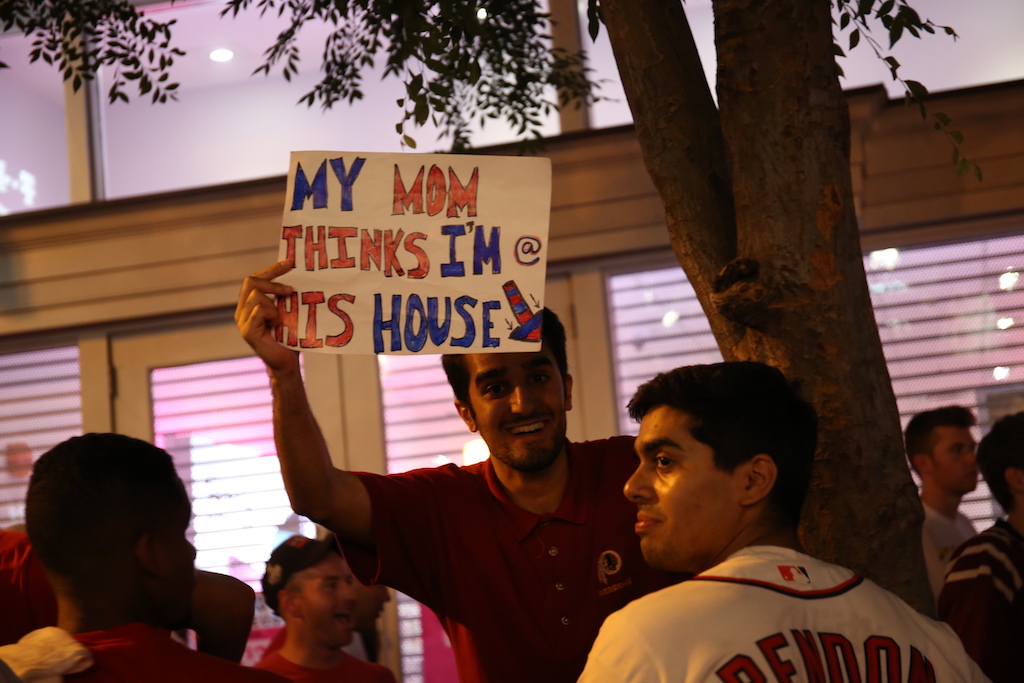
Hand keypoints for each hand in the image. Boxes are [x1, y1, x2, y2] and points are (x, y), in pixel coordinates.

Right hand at [236, 259, 298, 373]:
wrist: (287, 362)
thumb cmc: (289, 337)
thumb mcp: (288, 311)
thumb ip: (285, 295)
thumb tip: (297, 273)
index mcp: (250, 303)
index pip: (256, 278)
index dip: (272, 269)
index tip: (291, 262)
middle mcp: (242, 310)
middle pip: (251, 281)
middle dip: (273, 282)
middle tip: (291, 290)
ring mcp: (242, 321)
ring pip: (256, 295)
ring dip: (274, 304)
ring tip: (281, 319)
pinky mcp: (247, 331)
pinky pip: (258, 310)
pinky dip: (271, 315)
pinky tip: (277, 325)